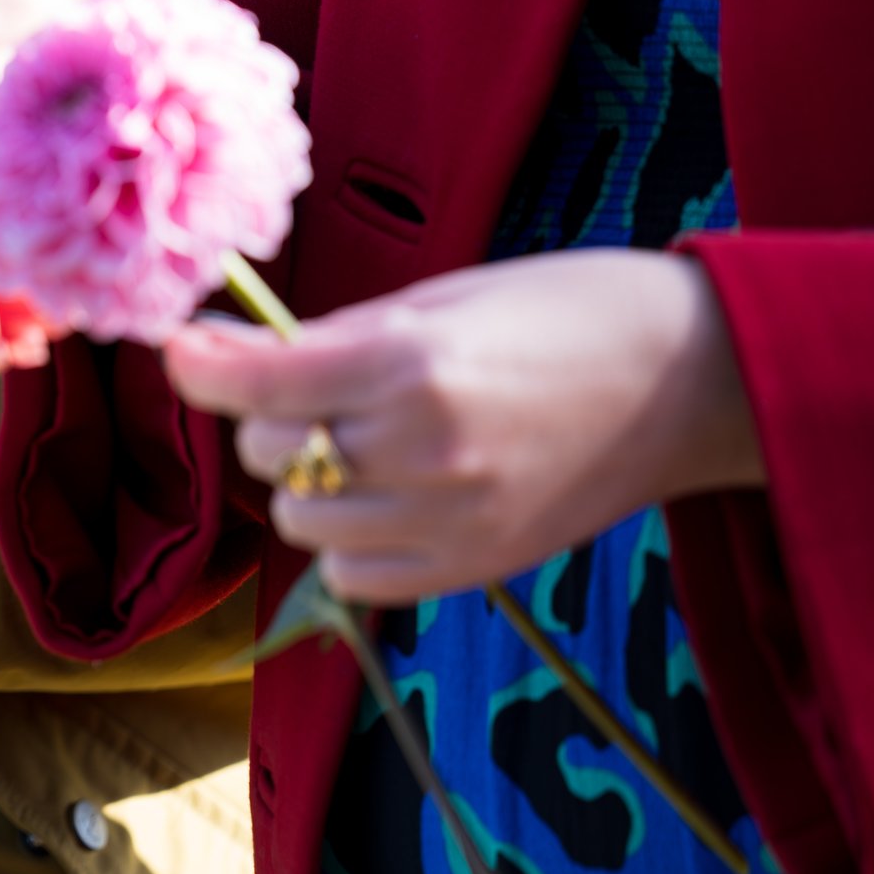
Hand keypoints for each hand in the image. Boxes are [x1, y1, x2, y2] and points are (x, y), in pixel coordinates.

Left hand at [163, 249, 764, 604]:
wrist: (694, 378)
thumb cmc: (568, 313)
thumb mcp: (445, 297)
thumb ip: (339, 339)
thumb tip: (233, 356)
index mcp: (413, 365)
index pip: (260, 384)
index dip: (200, 367)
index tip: (179, 351)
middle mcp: (423, 449)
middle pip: (272, 454)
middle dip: (271, 419)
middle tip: (312, 390)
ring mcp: (449, 519)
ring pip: (302, 522)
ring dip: (306, 483)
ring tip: (360, 443)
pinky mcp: (473, 569)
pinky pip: (354, 576)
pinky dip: (348, 540)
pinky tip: (387, 498)